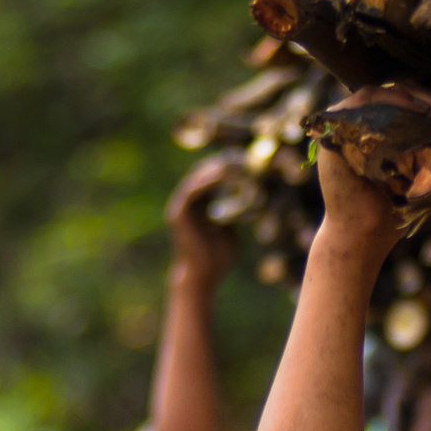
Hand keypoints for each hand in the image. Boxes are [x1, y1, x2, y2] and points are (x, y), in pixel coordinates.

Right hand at [165, 156, 238, 292]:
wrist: (203, 275)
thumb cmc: (219, 257)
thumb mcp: (231, 229)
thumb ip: (235, 214)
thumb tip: (251, 200)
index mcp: (200, 205)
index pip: (213, 178)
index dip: (228, 167)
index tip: (246, 159)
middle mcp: (188, 202)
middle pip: (204, 173)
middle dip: (223, 163)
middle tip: (241, 155)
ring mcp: (181, 205)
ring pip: (198, 178)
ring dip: (216, 168)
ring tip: (233, 160)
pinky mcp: (178, 211)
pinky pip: (193, 189)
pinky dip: (207, 179)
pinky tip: (221, 173)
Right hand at [312, 83, 430, 255]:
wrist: (363, 234)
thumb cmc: (395, 208)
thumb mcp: (423, 171)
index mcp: (386, 126)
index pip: (419, 101)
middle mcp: (366, 119)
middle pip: (408, 92)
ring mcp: (349, 120)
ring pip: (391, 91)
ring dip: (422, 103)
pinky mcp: (336, 125)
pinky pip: (365, 98)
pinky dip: (394, 100)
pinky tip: (419, 111)